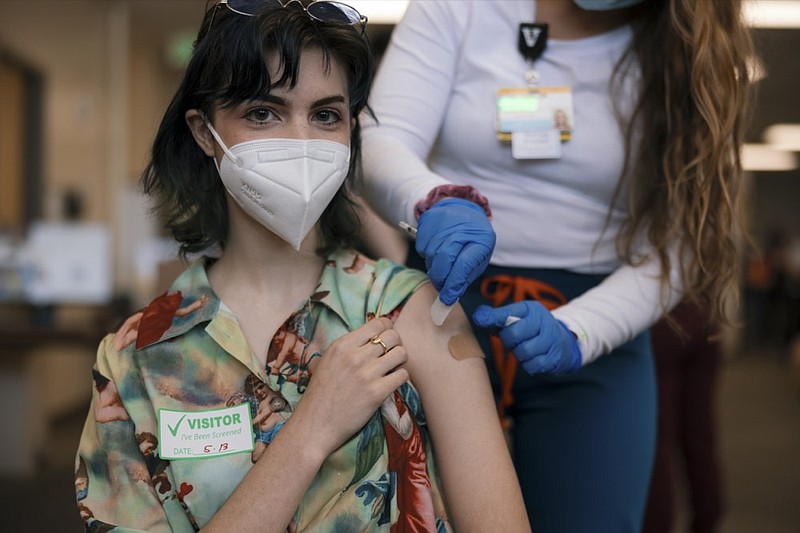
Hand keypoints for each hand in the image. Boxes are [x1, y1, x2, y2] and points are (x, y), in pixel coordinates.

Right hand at [292, 317, 407, 455]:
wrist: (314, 425)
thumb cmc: (320, 395)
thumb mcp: (327, 361)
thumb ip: (347, 348)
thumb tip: (370, 336)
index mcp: (341, 345)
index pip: (378, 323)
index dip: (388, 329)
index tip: (387, 338)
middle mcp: (354, 356)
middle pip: (393, 336)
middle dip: (396, 344)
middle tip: (392, 355)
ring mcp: (366, 374)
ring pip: (401, 354)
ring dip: (400, 361)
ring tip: (393, 369)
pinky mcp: (377, 393)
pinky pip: (402, 375)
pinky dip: (401, 378)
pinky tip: (392, 383)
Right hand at [416, 198, 495, 305]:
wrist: (459, 208)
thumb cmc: (472, 239)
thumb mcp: (479, 256)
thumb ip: (466, 275)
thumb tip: (451, 294)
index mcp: (481, 238)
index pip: (464, 264)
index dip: (454, 284)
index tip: (448, 299)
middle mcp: (461, 229)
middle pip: (444, 259)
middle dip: (441, 279)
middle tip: (442, 289)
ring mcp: (442, 223)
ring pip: (431, 255)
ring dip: (435, 268)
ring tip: (443, 265)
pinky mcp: (427, 221)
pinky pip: (422, 247)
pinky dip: (428, 256)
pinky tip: (436, 251)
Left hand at [472, 301, 581, 374]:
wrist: (563, 343)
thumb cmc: (532, 329)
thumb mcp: (517, 317)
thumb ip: (496, 317)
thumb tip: (478, 316)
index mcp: (531, 309)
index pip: (508, 313)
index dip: (493, 318)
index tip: (480, 320)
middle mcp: (543, 321)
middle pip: (514, 334)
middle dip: (508, 341)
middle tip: (513, 341)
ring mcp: (551, 339)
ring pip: (523, 352)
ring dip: (519, 354)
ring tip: (525, 348)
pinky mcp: (555, 357)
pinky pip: (533, 365)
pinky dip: (528, 365)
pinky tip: (533, 358)